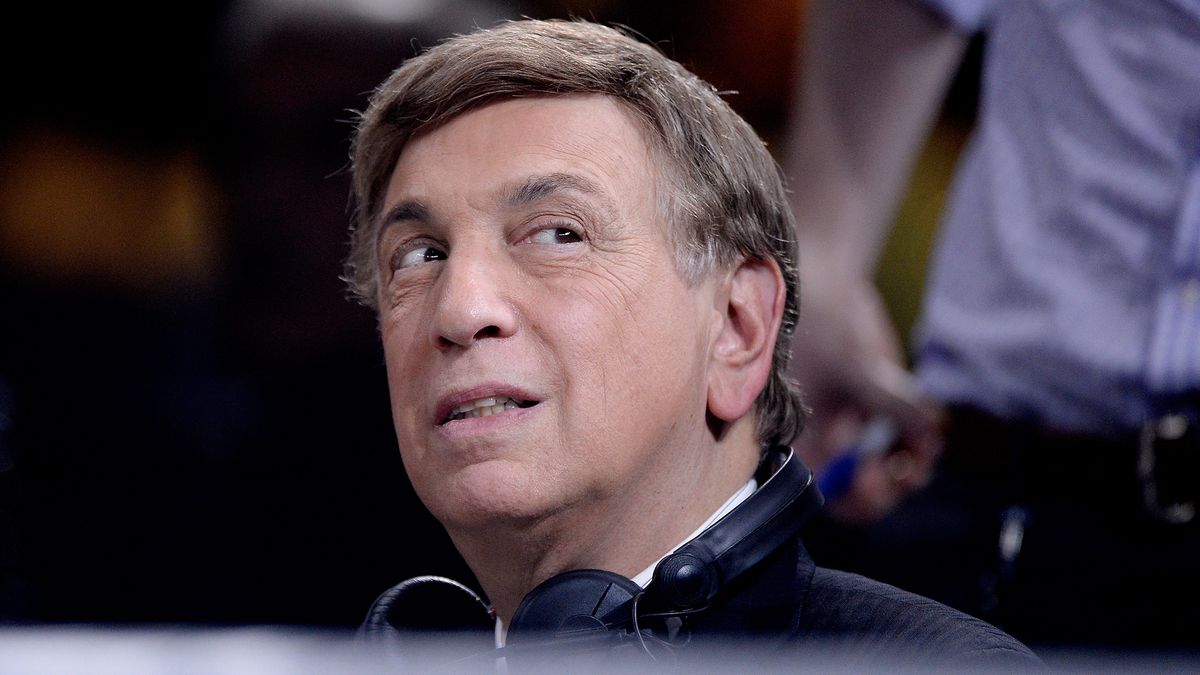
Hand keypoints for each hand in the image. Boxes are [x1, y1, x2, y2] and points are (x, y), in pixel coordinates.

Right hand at [789, 261, 942, 524]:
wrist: (827, 283)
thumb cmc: (822, 324)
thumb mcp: (855, 366)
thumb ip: (889, 402)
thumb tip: (930, 432)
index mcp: (804, 441)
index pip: (828, 492)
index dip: (853, 497)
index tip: (874, 477)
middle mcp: (831, 441)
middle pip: (864, 490)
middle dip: (891, 485)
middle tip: (910, 468)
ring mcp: (860, 426)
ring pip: (892, 468)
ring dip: (914, 464)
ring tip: (926, 445)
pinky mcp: (883, 407)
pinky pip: (909, 438)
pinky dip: (924, 437)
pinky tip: (930, 422)